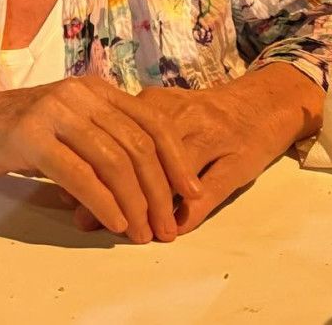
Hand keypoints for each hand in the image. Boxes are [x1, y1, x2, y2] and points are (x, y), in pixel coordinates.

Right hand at [0, 77, 202, 242]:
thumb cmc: (17, 132)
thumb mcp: (67, 126)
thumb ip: (103, 140)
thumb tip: (148, 185)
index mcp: (94, 89)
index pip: (151, 122)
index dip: (177, 161)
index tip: (193, 195)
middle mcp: (79, 93)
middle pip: (137, 144)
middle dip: (159, 191)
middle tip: (166, 228)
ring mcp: (53, 111)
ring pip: (112, 160)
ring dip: (134, 203)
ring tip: (141, 233)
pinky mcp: (29, 134)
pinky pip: (78, 172)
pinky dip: (101, 201)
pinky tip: (113, 222)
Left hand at [65, 65, 323, 234]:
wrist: (264, 103)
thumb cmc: (203, 115)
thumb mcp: (162, 118)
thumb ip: (124, 141)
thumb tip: (75, 176)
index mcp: (156, 104)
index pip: (116, 136)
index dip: (89, 166)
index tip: (67, 195)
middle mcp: (181, 115)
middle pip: (139, 155)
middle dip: (109, 189)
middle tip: (85, 219)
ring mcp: (211, 137)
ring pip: (170, 175)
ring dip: (146, 205)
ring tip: (125, 229)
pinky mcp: (236, 161)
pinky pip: (208, 191)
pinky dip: (187, 213)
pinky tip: (172, 228)